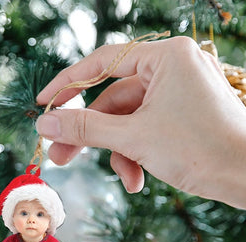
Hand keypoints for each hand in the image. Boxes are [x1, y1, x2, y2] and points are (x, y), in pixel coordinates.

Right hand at [36, 36, 245, 208]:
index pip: (102, 63)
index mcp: (165, 58)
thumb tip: (46, 124)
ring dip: (118, 153)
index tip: (44, 104)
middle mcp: (171, 69)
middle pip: (112, 100)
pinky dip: (136, 155)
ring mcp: (177, 94)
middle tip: (60, 156)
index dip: (68, 84)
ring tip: (124, 179)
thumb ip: (85, 128)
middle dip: (90, 134)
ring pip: (127, 122)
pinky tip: (138, 180)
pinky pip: (144, 130)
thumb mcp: (133, 137)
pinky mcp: (180, 116)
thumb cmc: (201, 149)